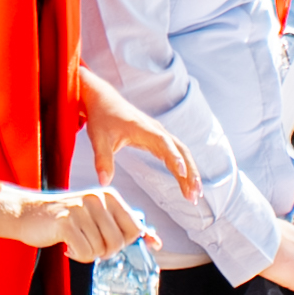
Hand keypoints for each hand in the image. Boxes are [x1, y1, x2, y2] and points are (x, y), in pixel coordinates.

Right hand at [0, 182, 150, 258]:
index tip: (107, 240)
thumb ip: (124, 226)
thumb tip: (156, 242)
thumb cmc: (64, 218)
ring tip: (75, 241)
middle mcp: (97, 198)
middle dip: (105, 251)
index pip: (135, 229)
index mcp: (109, 195)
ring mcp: (81, 209)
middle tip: (87, 243)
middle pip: (119, 242)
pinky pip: (86, 252)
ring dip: (88, 253)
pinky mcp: (66, 222)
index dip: (124, 242)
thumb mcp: (97, 216)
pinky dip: (77, 256)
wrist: (26, 213)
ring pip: (101, 250)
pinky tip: (66, 245)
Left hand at [73, 75, 200, 195]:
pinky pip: (176, 154)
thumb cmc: (102, 117)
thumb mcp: (98, 139)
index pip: (164, 143)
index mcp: (144, 129)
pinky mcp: (158, 139)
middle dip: (190, 172)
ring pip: (182, 153)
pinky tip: (187, 183)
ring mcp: (160, 134)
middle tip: (194, 195)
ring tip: (195, 195)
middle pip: (181, 150)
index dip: (173, 156)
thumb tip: (104, 182)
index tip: (181, 172)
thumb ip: (102, 160)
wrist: (104, 100)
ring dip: (191, 173)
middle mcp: (157, 131)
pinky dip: (183, 169)